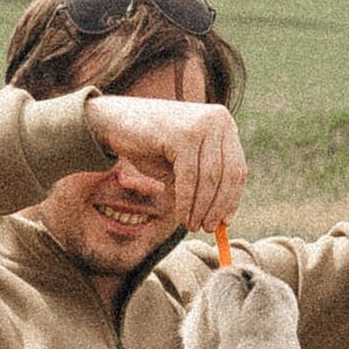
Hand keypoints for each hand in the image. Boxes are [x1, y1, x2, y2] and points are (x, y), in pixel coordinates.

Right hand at [83, 91, 247, 234]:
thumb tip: (221, 220)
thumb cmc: (148, 145)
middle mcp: (218, 119)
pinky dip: (186, 202)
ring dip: (201, 208)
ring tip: (192, 225)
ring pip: (210, 178)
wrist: (112, 121)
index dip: (232, 198)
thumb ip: (202, 184)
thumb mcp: (182, 165)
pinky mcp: (184, 134)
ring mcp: (202, 124)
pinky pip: (190, 177)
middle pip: (229, 173)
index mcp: (223, 123)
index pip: (237, 167)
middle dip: (218, 206)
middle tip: (207, 228)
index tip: (225, 222)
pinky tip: (182, 216)